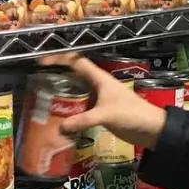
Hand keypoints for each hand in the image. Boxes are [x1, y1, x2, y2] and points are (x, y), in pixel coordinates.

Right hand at [41, 54, 168, 149]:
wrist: (150, 129)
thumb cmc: (131, 114)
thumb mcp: (105, 115)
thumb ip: (82, 120)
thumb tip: (60, 128)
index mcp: (99, 78)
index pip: (76, 62)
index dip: (59, 59)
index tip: (41, 62)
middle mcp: (97, 85)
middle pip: (73, 76)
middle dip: (56, 77)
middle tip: (38, 83)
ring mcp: (99, 98)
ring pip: (76, 92)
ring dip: (62, 95)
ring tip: (43, 100)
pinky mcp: (100, 112)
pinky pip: (80, 107)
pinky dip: (70, 111)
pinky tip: (59, 118)